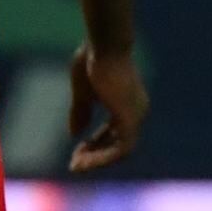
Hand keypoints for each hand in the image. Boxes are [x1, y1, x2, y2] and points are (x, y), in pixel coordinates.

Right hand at [68, 44, 147, 172]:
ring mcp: (136, 116)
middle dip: (95, 156)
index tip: (76, 153)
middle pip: (118, 144)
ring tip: (77, 166)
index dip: (95, 145)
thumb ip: (81, 112)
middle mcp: (136, 111)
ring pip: (121, 151)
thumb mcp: (83, 92)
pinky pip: (122, 149)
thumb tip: (74, 134)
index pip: (114, 133)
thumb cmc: (93, 60)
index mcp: (127, 103)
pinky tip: (84, 159)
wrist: (104, 44)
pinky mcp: (131, 119)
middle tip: (74, 165)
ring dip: (98, 160)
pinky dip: (103, 157)